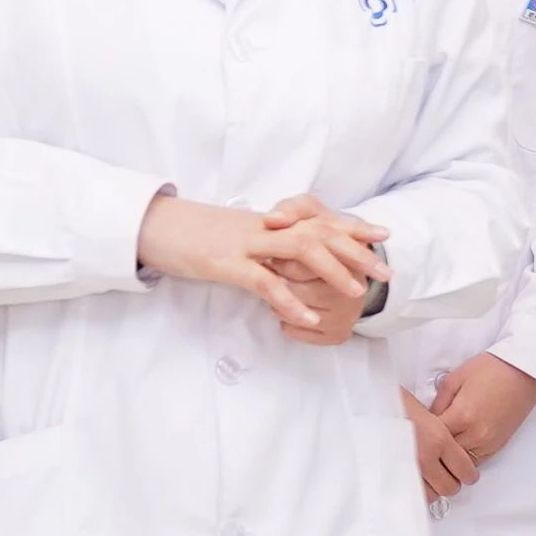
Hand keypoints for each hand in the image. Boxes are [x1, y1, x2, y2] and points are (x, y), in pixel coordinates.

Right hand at [137, 190, 386, 345]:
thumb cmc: (190, 235)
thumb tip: (281, 263)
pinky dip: (288, 298)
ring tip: (355, 292)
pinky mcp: (225, 263)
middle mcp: (262, 228)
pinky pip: (263, 281)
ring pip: (299, 249)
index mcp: (266, 223)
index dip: (350, 227)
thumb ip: (259, 248)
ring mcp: (245, 244)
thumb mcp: (232, 238)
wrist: (152, 225)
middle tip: (384, 271)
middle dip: (355, 251)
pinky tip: (307, 316)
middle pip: (318, 232)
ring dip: (332, 270)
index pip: (316, 219)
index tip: (381, 234)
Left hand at [408, 349, 535, 502]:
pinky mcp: (499, 445)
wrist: (524, 372)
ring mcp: (489, 442)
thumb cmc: (491, 369)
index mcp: (462, 416)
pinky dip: (464, 458)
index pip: (432, 439)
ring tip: (436, 452)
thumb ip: (438, 402)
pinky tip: (456, 450)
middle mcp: (476, 434)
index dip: (420, 438)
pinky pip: (476, 461)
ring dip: (448, 459)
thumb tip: (428, 420)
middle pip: (445, 456)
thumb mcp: (455, 379)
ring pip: (461, 464)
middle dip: (432, 452)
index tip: (410, 438)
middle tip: (420, 448)